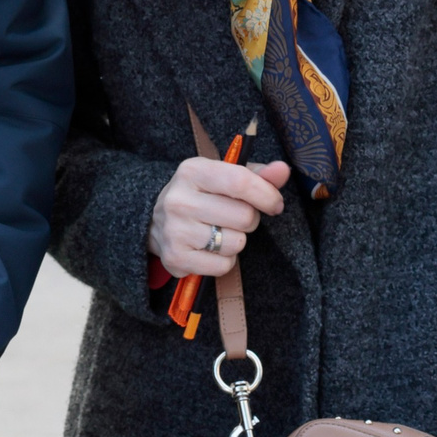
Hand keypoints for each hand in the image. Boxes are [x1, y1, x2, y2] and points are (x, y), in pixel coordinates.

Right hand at [149, 157, 289, 279]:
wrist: (154, 220)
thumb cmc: (200, 195)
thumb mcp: (223, 176)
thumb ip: (257, 174)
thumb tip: (282, 170)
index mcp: (192, 171)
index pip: (241, 182)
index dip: (267, 195)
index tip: (274, 204)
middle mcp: (179, 200)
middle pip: (244, 216)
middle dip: (249, 220)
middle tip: (233, 218)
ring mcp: (175, 230)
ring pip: (236, 243)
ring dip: (236, 241)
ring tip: (219, 233)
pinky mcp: (175, 258)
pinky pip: (223, 266)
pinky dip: (224, 261)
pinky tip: (210, 250)